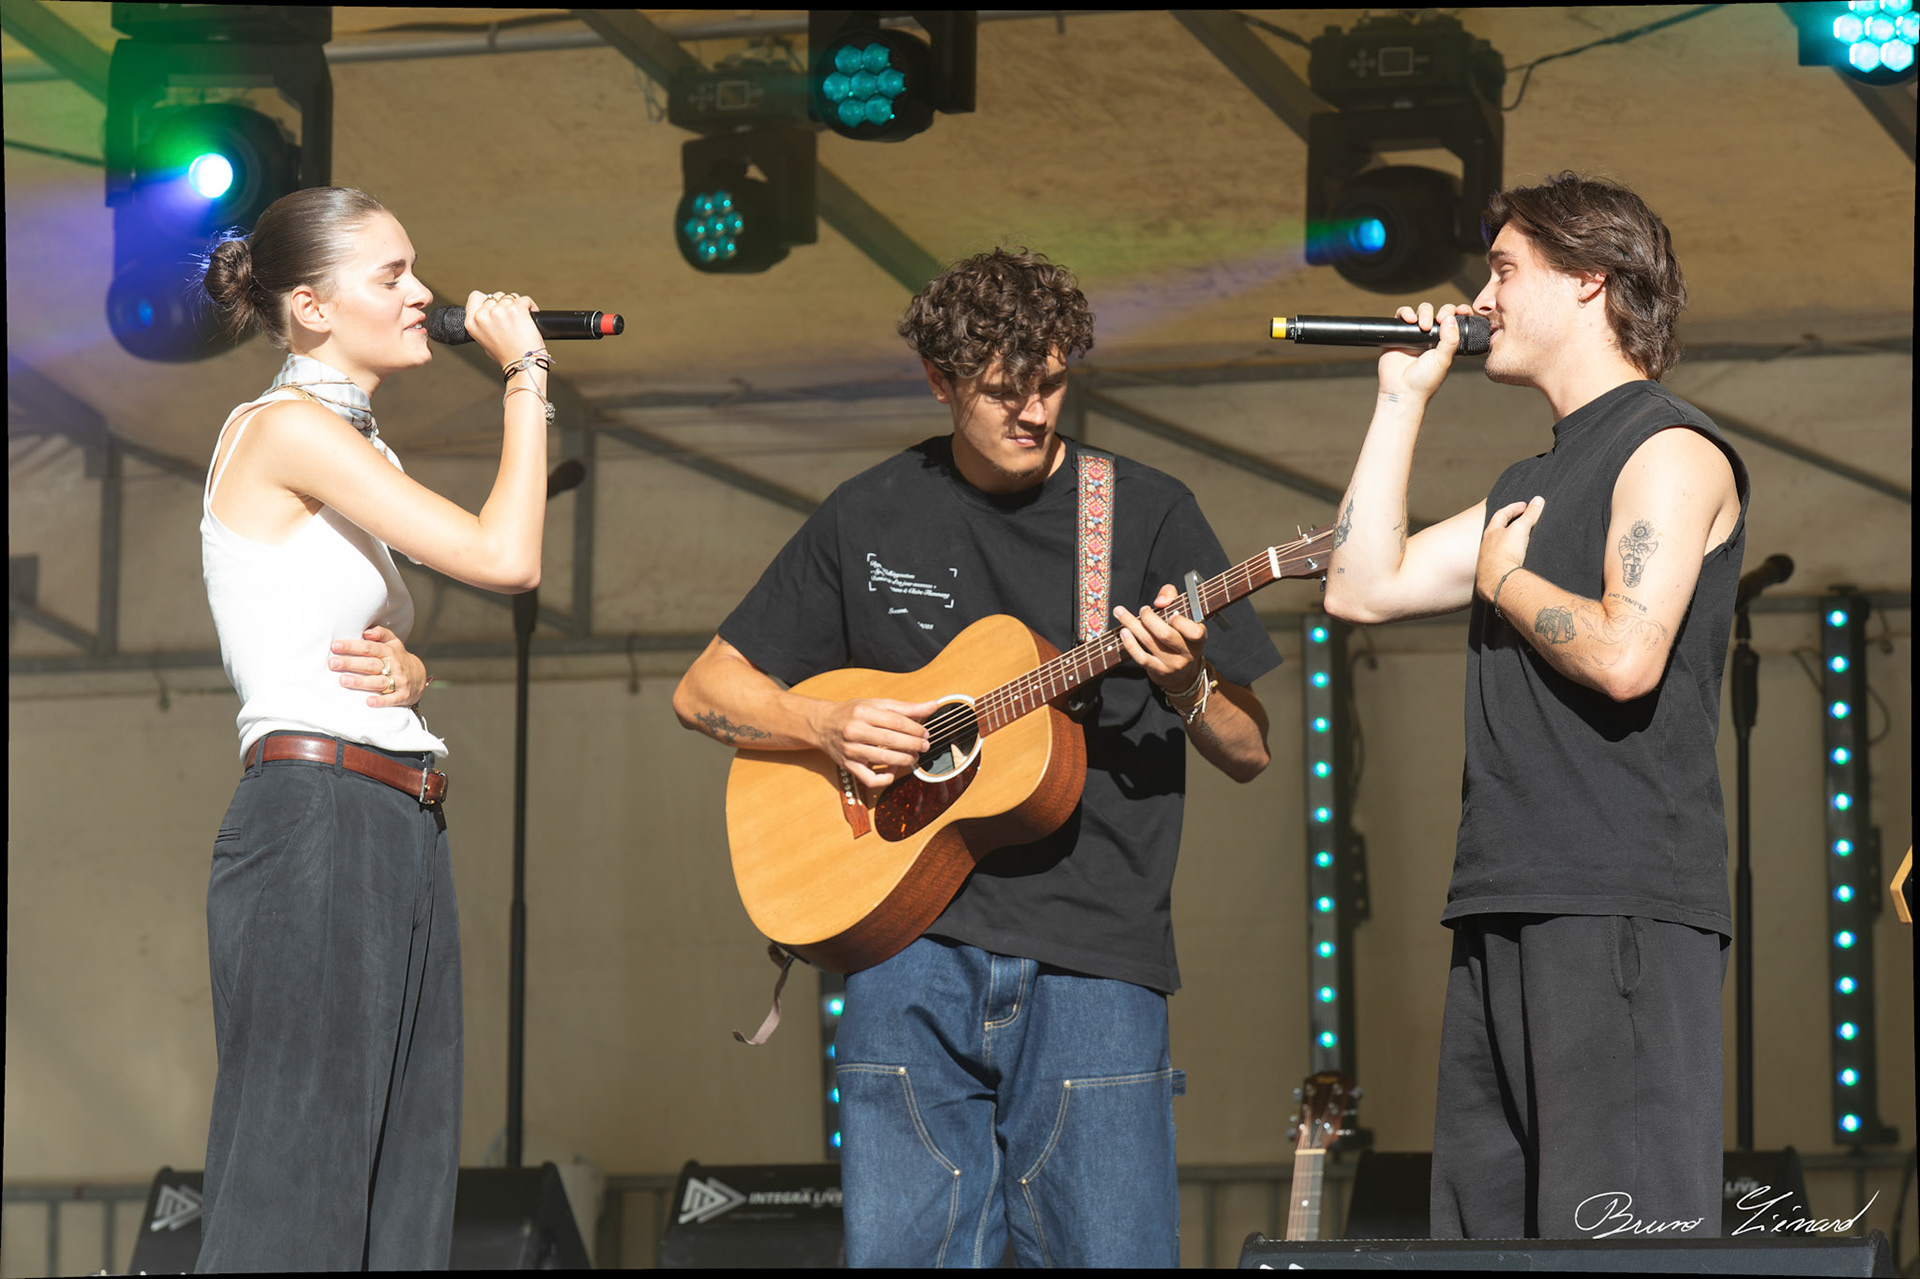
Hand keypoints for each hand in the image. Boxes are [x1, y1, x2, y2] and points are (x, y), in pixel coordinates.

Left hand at [330, 625, 425, 706]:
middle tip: (333, 663)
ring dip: (361, 682)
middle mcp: (394, 665)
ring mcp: (399, 681)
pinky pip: (391, 699)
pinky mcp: (402, 696)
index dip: (352, 646)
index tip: (335, 646)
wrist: (419, 677)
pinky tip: (369, 701)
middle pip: (370, 664)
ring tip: (343, 680)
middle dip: (351, 663)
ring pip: (378, 681)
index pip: (369, 647)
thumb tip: (366, 632)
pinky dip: (381, 701)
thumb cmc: (398, 658)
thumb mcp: (393, 642)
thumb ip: (381, 633)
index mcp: (390, 651)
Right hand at [462, 289, 545, 374]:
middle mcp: (483, 315)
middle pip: (495, 296)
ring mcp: (499, 311)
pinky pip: (525, 300)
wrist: (523, 363)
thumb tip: (489, 311)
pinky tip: (531, 316)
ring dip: (518, 306)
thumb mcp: (483, 341)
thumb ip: (483, 324)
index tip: (495, 306)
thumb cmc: (507, 355)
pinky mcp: (516, 309)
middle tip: (512, 319)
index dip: (487, 300)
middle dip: (505, 305)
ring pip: (510, 297)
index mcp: (471, 323)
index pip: (475, 296)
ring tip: (522, 321)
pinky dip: (530, 307)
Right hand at [810, 697, 939, 791]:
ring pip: (882, 759)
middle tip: (924, 746)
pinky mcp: (848, 765)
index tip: (925, 732)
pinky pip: (869, 779)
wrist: (823, 724)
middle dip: (913, 744)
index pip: (895, 721)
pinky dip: (885, 778)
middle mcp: (854, 730)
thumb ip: (905, 707)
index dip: (915, 728)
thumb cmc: (852, 713)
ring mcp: (850, 750)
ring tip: (913, 757)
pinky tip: (893, 770)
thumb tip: (933, 706)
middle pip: (890, 740)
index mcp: (863, 712)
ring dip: (903, 760)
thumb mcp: (877, 704)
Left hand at [1115, 584, 1206, 690]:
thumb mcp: (1183, 613)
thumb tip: (1160, 601)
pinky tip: (1123, 631)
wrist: (1182, 671)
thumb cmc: (1180, 633)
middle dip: (1149, 618)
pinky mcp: (1159, 671)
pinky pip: (1142, 658)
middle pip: (1166, 635)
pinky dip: (1130, 644)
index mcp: (1199, 638)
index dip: (1180, 622)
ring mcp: (1173, 664)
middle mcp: (1188, 653)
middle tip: (1143, 610)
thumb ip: (1172, 597)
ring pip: (1150, 642)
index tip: (1169, 614)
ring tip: (1120, 613)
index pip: (1194, 632)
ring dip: (1132, 624)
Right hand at [1378, 301, 1470, 403]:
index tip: (1462, 311)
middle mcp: (1432, 337)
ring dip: (1425, 312)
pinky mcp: (1399, 334)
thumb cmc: (1424, 381)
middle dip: (1443, 311)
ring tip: (1423, 326)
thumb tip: (1450, 318)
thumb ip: (1450, 339)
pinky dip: (1406, 313)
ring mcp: (1415, 335)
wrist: (1401, 390)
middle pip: (1440, 312)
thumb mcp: (1444, 360)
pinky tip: (1409, 321)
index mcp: (1446, 343)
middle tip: (1440, 319)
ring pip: (1422, 311)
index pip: (1456, 321)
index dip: (1459, 312)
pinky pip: (1402, 316)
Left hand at [1476, 496, 1543, 600]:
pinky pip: (1500, 561)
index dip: (1514, 508)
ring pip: (1497, 546)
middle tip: (1521, 520)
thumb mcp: (1520, 529)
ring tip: (1520, 540)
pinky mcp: (1491, 573)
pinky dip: (1508, 557)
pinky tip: (1515, 561)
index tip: (1525, 506)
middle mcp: (1486, 545)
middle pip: (1497, 530)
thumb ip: (1529, 515)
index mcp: (1491, 532)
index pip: (1501, 514)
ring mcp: (1487, 560)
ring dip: (1508, 541)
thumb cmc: (1506, 553)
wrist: (1498, 582)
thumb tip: (1538, 500)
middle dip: (1509, 524)